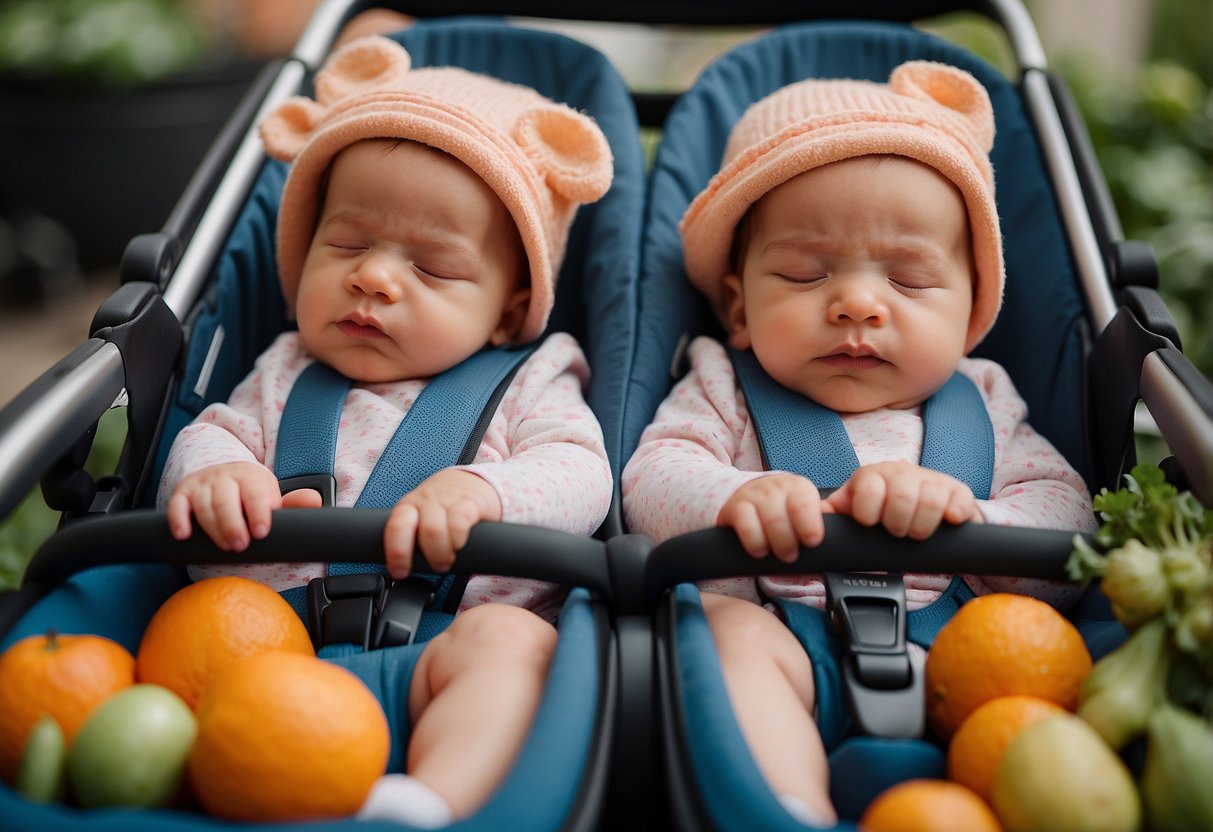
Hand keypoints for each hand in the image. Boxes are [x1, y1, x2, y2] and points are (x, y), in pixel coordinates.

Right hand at [167, 462, 284, 550]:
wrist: (224, 472)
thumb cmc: (251, 491)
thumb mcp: (272, 493)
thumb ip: (293, 501)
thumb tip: (312, 500)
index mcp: (250, 476)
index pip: (254, 493)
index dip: (258, 512)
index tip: (260, 532)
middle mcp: (224, 476)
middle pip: (225, 501)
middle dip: (232, 525)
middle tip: (240, 545)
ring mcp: (202, 483)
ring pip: (203, 506)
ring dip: (213, 528)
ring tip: (225, 546)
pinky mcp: (183, 492)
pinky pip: (176, 505)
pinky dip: (178, 519)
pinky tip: (184, 534)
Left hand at [384, 469, 502, 577]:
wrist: (475, 480)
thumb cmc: (446, 504)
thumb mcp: (425, 515)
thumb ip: (416, 537)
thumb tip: (409, 569)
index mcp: (409, 506)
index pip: (394, 528)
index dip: (395, 553)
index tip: (400, 573)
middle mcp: (424, 501)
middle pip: (409, 527)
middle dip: (414, 554)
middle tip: (430, 568)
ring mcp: (446, 499)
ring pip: (433, 529)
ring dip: (439, 553)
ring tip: (446, 561)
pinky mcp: (469, 501)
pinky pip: (459, 521)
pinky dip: (457, 539)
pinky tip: (459, 545)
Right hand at [717, 474, 824, 561]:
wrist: (745, 495)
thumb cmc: (780, 511)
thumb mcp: (799, 511)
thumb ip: (814, 525)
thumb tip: (832, 550)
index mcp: (799, 487)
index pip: (804, 503)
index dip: (809, 525)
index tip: (812, 542)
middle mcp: (776, 487)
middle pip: (783, 517)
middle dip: (788, 543)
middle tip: (791, 555)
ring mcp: (754, 495)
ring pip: (767, 521)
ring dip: (774, 545)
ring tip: (777, 554)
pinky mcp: (735, 506)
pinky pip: (746, 526)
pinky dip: (754, 543)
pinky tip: (759, 550)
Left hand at [824, 462, 977, 539]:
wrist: (917, 504)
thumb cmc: (879, 510)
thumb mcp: (853, 510)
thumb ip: (831, 514)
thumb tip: (809, 519)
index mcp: (871, 477)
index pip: (869, 490)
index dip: (869, 514)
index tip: (871, 524)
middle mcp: (901, 473)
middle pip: (902, 499)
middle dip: (898, 525)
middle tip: (896, 532)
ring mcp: (931, 480)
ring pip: (931, 502)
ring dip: (922, 526)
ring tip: (915, 533)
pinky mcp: (957, 491)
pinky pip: (960, 505)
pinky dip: (954, 517)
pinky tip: (946, 523)